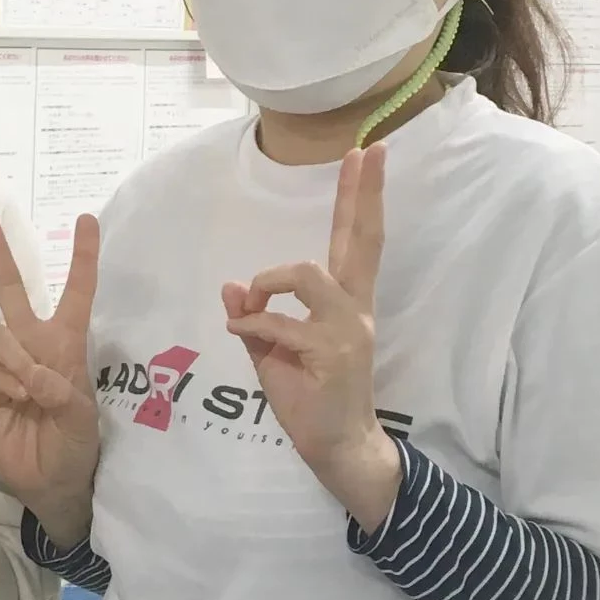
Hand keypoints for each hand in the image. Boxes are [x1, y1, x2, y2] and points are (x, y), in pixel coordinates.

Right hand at [0, 209, 100, 526]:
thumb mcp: (81, 417)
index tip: (86, 219)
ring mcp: (7, 364)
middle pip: (13, 289)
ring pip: (1, 335)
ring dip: (18, 361)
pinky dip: (7, 383)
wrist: (50, 484)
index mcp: (67, 344)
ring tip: (34, 397)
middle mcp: (34, 345)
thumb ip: (58, 389)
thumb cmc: (77, 446)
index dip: (82, 258)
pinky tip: (17, 405)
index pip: (76, 292)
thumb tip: (30, 372)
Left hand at [223, 144, 400, 530]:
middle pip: (361, 240)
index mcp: (345, 303)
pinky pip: (281, 322)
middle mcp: (354, 309)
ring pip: (308, 273)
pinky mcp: (332, 353)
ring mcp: (347, 329)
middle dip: (360, 194)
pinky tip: (244, 334)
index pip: (357, 241)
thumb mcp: (274, 352)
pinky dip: (254, 324)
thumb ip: (257, 317)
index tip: (366, 155)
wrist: (337, 448)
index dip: (360, 199)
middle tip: (365, 152)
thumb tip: (232, 285)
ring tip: (253, 304)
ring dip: (269, 283)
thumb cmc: (309, 399)